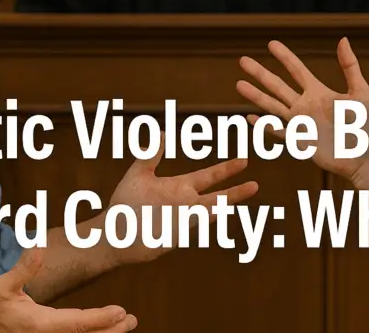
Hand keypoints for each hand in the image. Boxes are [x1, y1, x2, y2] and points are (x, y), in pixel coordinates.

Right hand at [0, 248, 136, 331]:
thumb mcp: (4, 286)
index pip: (79, 323)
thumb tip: (37, 247)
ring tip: (124, 325)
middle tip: (131, 319)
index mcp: (42, 324)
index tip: (121, 311)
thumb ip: (23, 269)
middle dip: (112, 329)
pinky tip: (102, 331)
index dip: (102, 318)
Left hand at [105, 135, 258, 264]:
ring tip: (247, 195)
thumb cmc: (124, 204)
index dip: (226, 169)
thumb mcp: (139, 173)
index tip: (243, 160)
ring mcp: (183, 220)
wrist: (112, 231)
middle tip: (256, 183)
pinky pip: (196, 225)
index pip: (209, 176)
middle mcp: (186, 203)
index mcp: (180, 187)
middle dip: (236, 190)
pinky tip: (219, 211)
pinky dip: (208, 218)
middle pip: (218, 196)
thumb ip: (152, 153)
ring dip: (228, 204)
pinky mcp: (177, 235)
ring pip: (212, 211)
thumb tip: (164, 132)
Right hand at [237, 37, 368, 179]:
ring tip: (238, 84)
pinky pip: (278, 132)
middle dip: (260, 73)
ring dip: (256, 95)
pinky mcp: (300, 142)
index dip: (284, 57)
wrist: (366, 159)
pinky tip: (250, 118)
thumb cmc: (366, 126)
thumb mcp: (360, 92)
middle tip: (242, 60)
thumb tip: (343, 39)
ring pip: (273, 106)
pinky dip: (264, 126)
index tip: (271, 44)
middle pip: (277, 85)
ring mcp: (301, 124)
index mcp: (319, 92)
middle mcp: (306, 105)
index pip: (297, 70)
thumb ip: (350, 67)